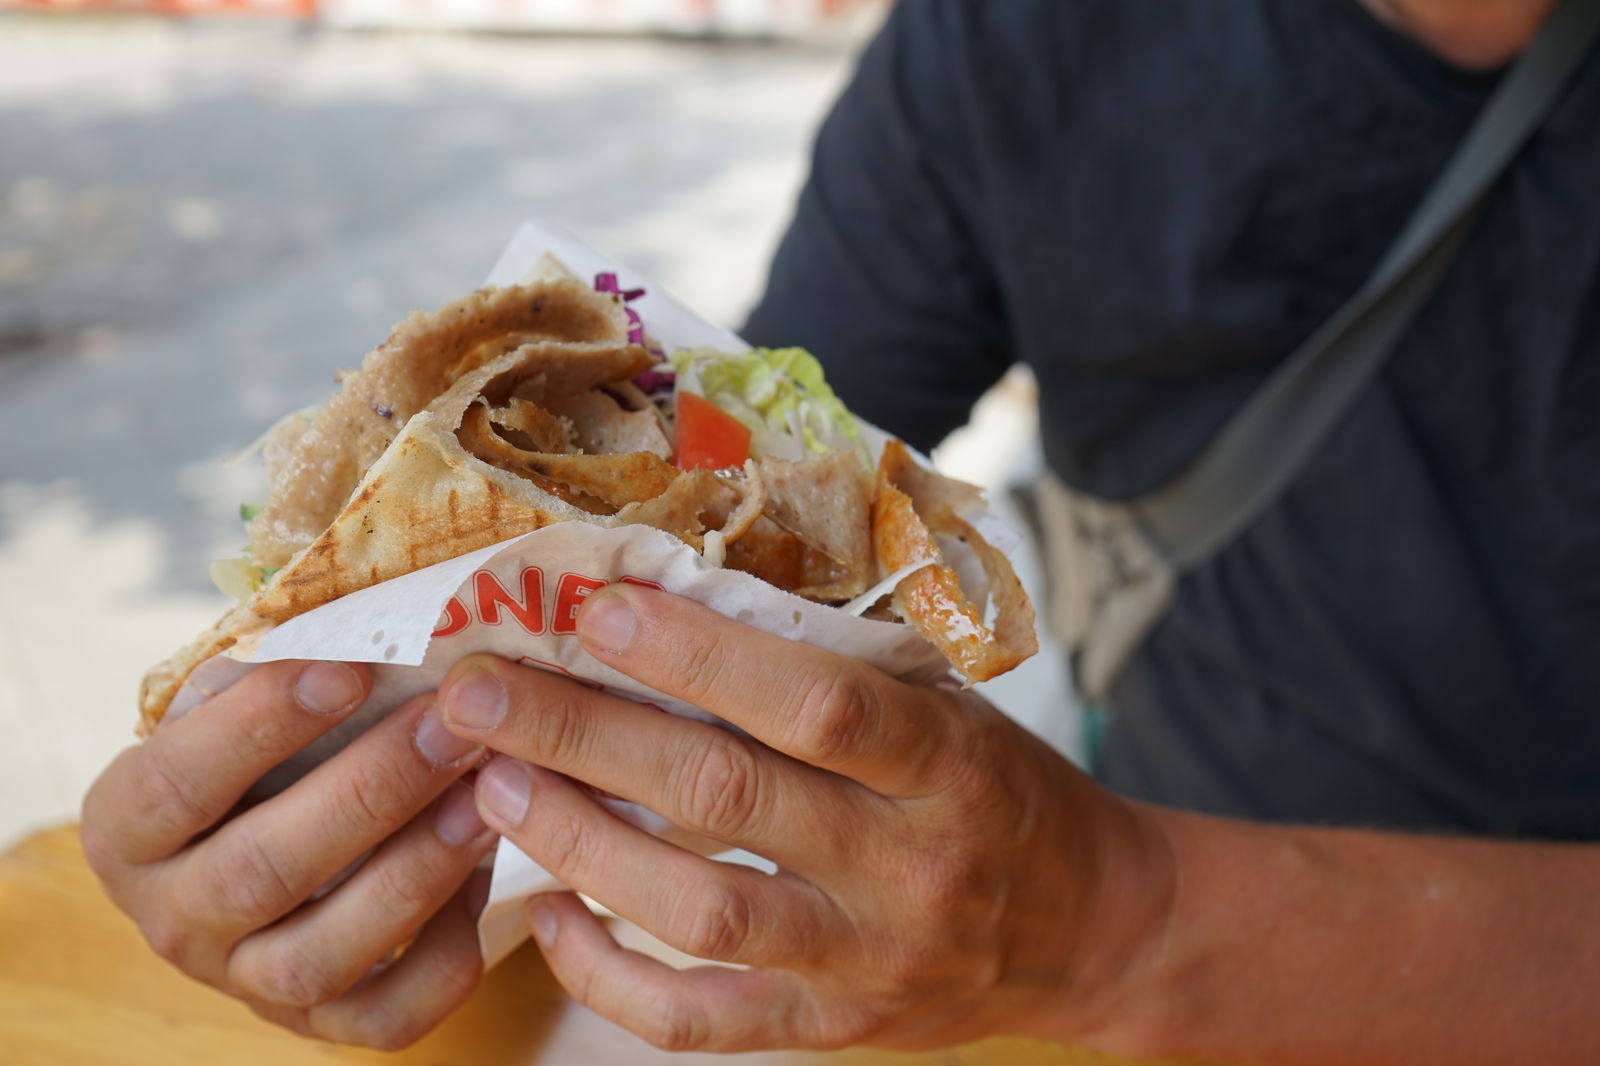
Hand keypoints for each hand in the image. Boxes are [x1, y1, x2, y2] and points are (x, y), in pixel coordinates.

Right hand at [82, 659, 497, 1048]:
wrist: (256, 857)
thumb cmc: (262, 757)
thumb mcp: (239, 710)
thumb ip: (277, 674)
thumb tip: (366, 611)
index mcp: (130, 830)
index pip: (178, 781)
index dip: (262, 724)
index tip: (352, 666)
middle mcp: (173, 919)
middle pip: (263, 869)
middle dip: (369, 791)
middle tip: (452, 724)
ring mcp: (244, 983)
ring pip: (321, 953)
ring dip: (414, 871)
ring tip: (485, 798)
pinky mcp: (319, 1027)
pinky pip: (384, 1018)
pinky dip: (443, 957)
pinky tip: (487, 880)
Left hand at [436, 585, 1176, 1052]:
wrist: (1094, 932)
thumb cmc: (1004, 793)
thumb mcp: (955, 709)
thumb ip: (844, 669)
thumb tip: (687, 601)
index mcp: (948, 766)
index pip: (816, 704)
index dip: (702, 655)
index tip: (602, 609)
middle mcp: (909, 867)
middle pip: (729, 798)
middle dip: (589, 737)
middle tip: (480, 693)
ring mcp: (868, 962)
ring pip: (701, 913)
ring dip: (582, 846)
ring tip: (493, 788)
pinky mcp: (833, 1029)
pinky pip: (700, 1021)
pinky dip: (608, 976)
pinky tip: (548, 913)